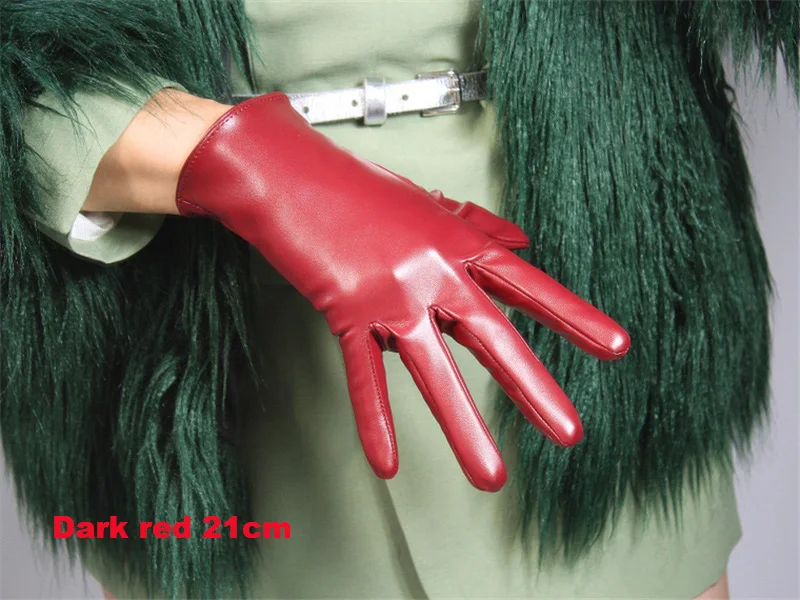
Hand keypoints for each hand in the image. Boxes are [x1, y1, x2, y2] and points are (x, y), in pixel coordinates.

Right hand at [176, 93, 629, 491]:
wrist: (289, 175)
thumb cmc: (355, 186)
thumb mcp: (425, 201)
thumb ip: (476, 223)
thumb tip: (519, 241)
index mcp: (457, 243)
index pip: (526, 285)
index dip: (572, 317)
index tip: (614, 346)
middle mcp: (434, 271)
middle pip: (494, 335)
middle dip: (533, 387)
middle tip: (569, 432)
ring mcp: (393, 295)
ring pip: (434, 370)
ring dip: (463, 428)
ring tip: (490, 475)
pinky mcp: (349, 312)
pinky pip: (365, 376)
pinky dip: (374, 420)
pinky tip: (387, 462)